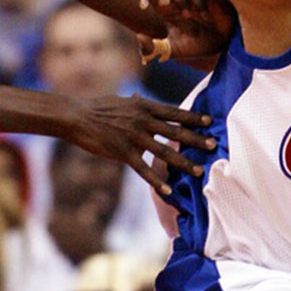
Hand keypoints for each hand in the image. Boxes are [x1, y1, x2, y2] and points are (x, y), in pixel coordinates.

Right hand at [68, 94, 214, 195]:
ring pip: (164, 152)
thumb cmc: (99, 107)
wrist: (77, 116)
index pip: (175, 112)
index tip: (209, 122)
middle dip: (196, 140)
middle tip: (213, 145)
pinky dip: (157, 182)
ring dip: (184, 163)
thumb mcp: (122, 101)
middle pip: (175, 132)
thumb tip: (142, 99)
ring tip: (199, 171)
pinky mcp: (123, 152)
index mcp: (145, 107)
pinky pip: (143, 170)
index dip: (193, 118)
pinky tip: (168, 191)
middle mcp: (143, 121)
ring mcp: (134, 137)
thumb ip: (136, 103)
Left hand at [136, 0, 234, 65]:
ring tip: (186, 14)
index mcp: (162, 4)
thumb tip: (139, 37)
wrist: (222, 45)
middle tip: (165, 4)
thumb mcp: (171, 51)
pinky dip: (195, 0)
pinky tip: (202, 15)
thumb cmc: (196, 44)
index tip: (145, 8)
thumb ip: (152, 49)